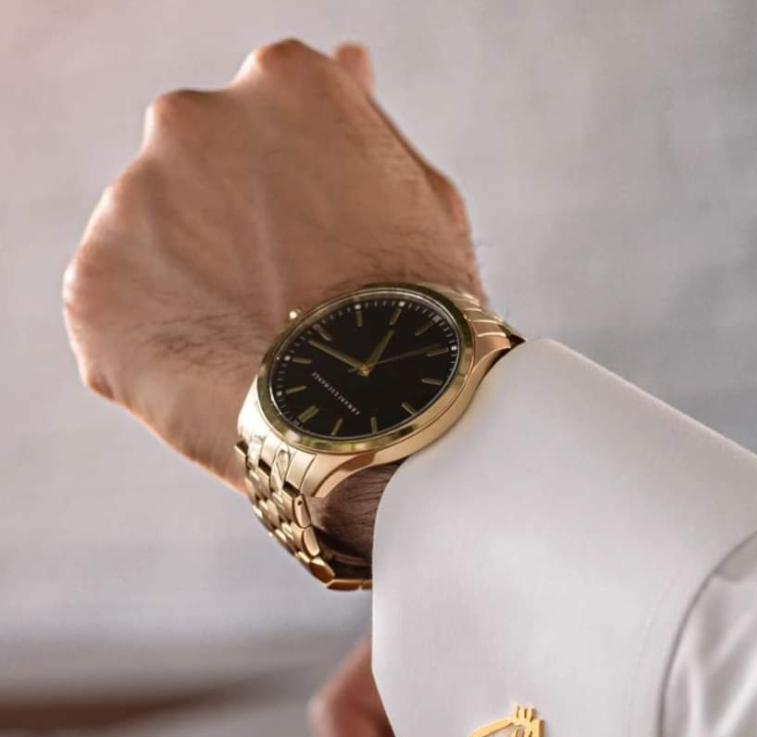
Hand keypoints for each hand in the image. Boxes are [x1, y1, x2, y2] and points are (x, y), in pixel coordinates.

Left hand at [64, 40, 482, 490]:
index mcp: (284, 84)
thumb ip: (369, 125)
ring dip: (196, 287)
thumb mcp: (424, 199)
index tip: (326, 256)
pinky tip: (222, 378)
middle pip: (205, 175)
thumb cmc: (424, 313)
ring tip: (261, 354)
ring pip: (157, 243)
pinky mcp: (93, 289)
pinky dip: (161, 345)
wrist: (380, 419)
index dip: (304, 204)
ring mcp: (131, 204)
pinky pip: (122, 314)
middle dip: (236, 232)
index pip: (276, 128)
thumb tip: (347, 58)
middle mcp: (191, 119)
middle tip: (292, 309)